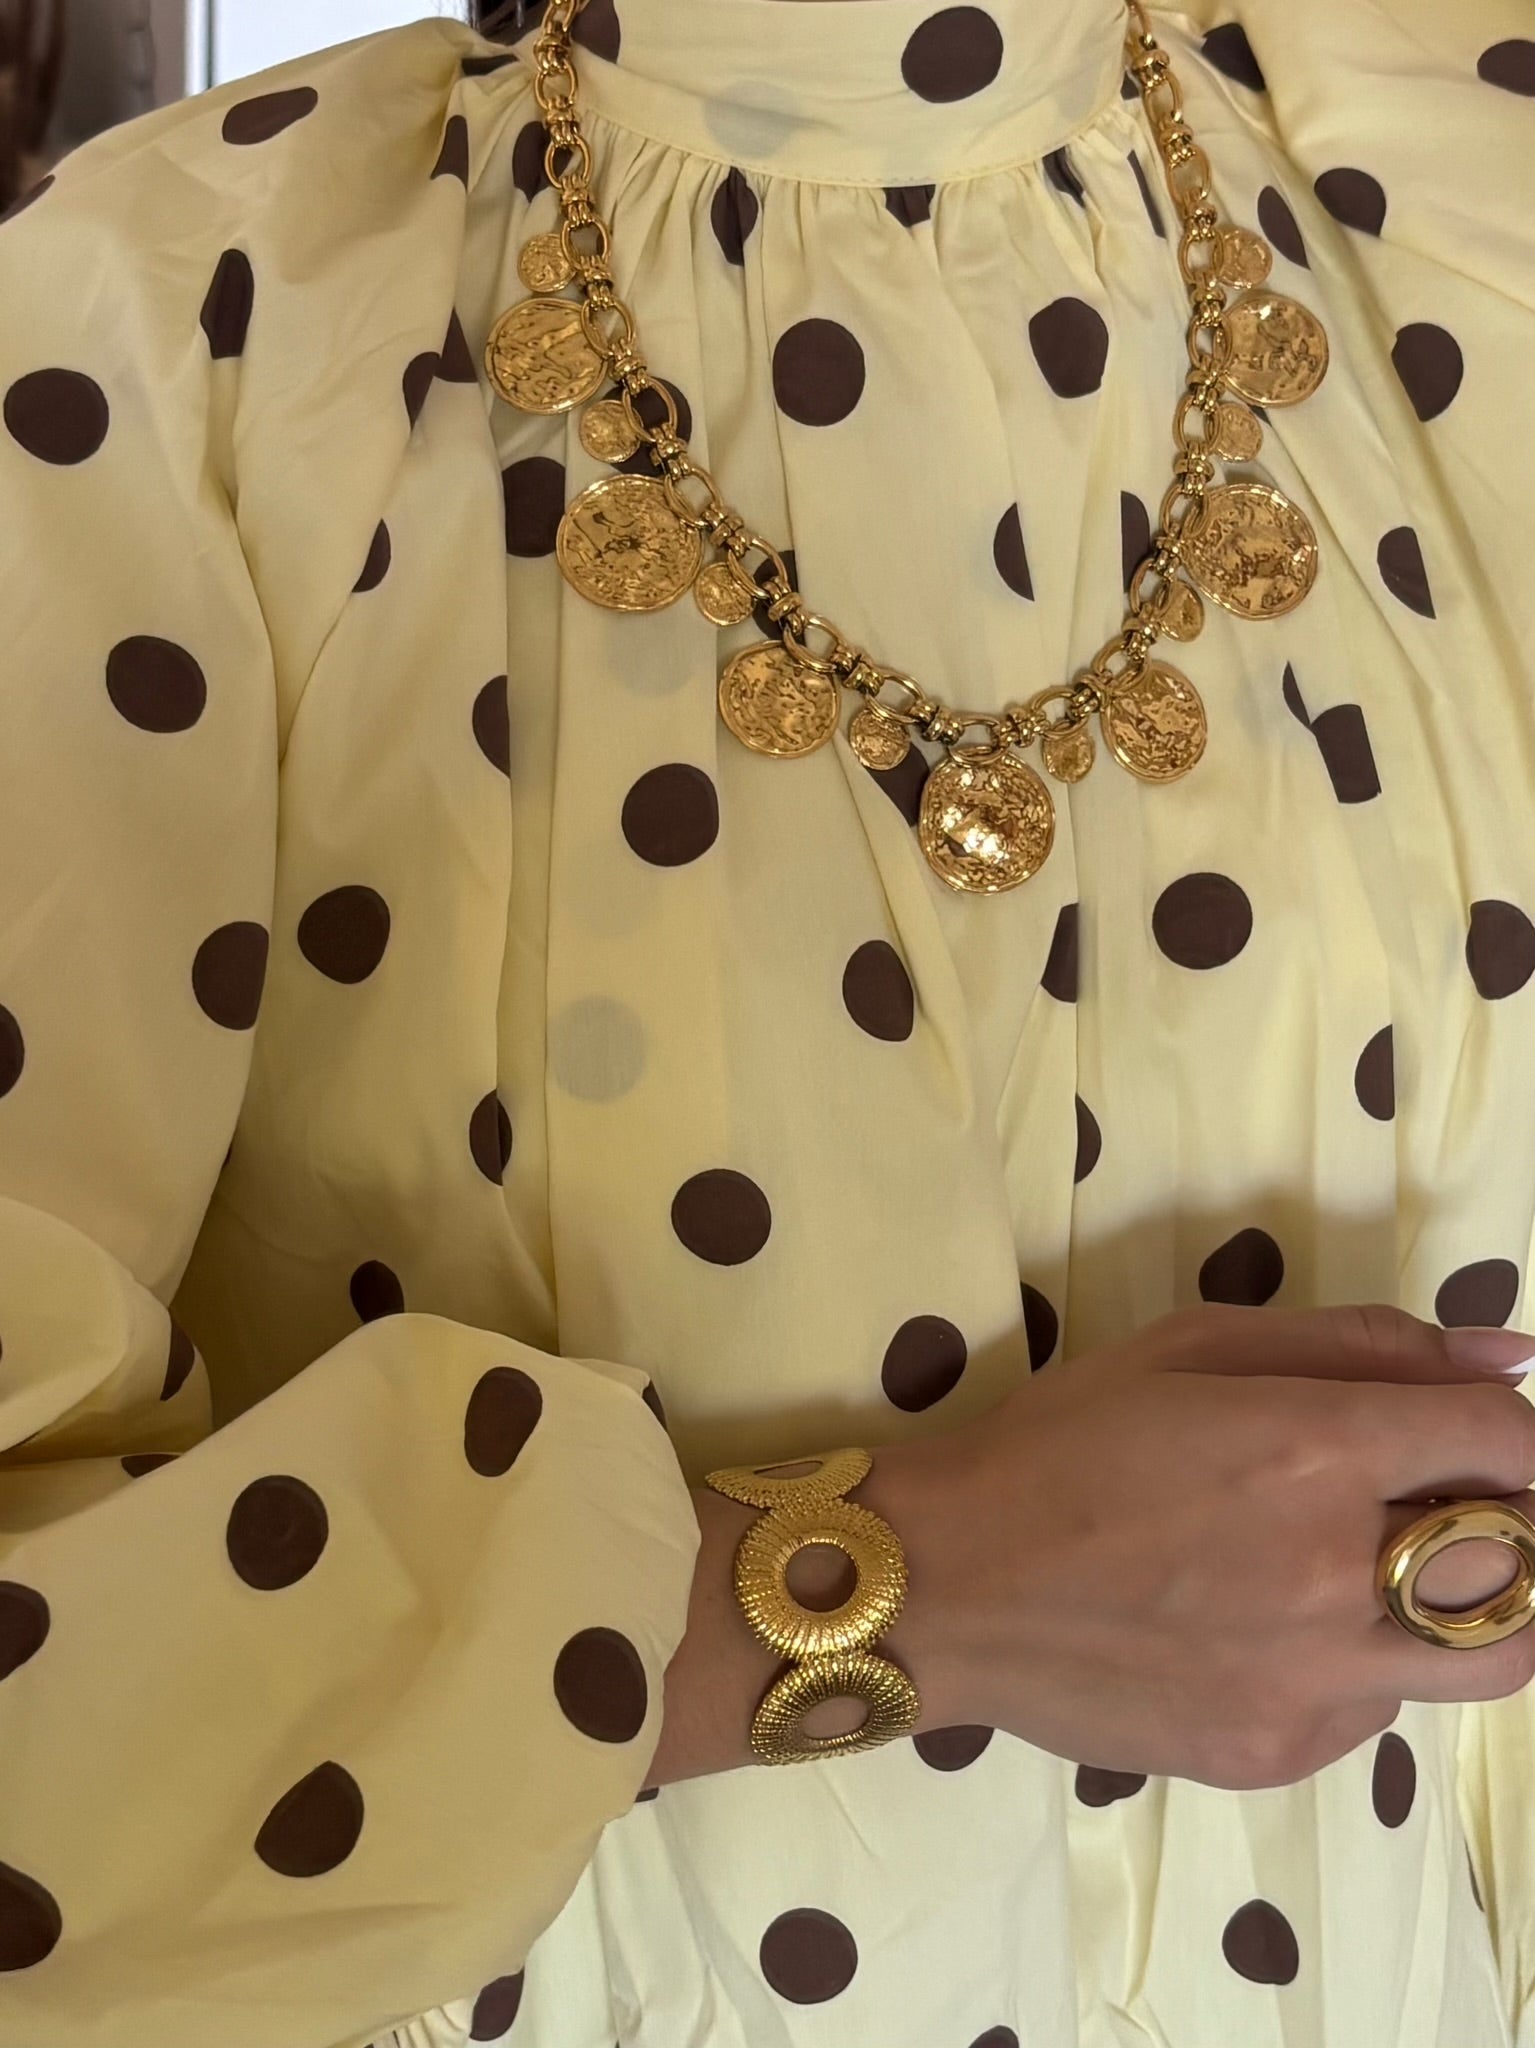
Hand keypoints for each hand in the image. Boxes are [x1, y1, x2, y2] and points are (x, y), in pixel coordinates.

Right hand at [910, 1303, 1534, 1790]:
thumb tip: (1506, 1356)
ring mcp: (1316, 1683)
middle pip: (1527, 1566)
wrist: (948, 1584)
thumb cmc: (1061, 1442)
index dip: (1514, 1431)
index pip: (1504, 1442)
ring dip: (1463, 1603)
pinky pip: (1378, 1709)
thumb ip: (1357, 1344)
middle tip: (1440, 1500)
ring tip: (1376, 1572)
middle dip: (1510, 1520)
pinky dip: (1362, 1662)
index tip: (1476, 1432)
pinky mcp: (1281, 1752)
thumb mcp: (1190, 1350)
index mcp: (1315, 1452)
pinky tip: (1271, 1627)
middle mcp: (1338, 1576)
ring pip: (1486, 1658)